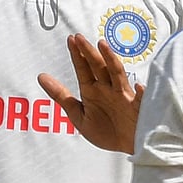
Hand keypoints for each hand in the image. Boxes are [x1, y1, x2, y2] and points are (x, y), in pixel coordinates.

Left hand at [38, 34, 144, 153]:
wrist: (129, 145)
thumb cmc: (107, 130)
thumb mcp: (78, 115)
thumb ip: (61, 96)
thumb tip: (41, 76)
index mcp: (93, 90)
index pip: (83, 69)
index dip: (77, 55)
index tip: (70, 40)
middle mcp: (108, 89)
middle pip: (98, 66)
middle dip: (88, 52)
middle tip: (79, 38)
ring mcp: (123, 96)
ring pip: (117, 74)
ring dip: (111, 60)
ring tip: (103, 46)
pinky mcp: (138, 108)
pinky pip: (140, 99)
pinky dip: (140, 93)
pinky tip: (138, 87)